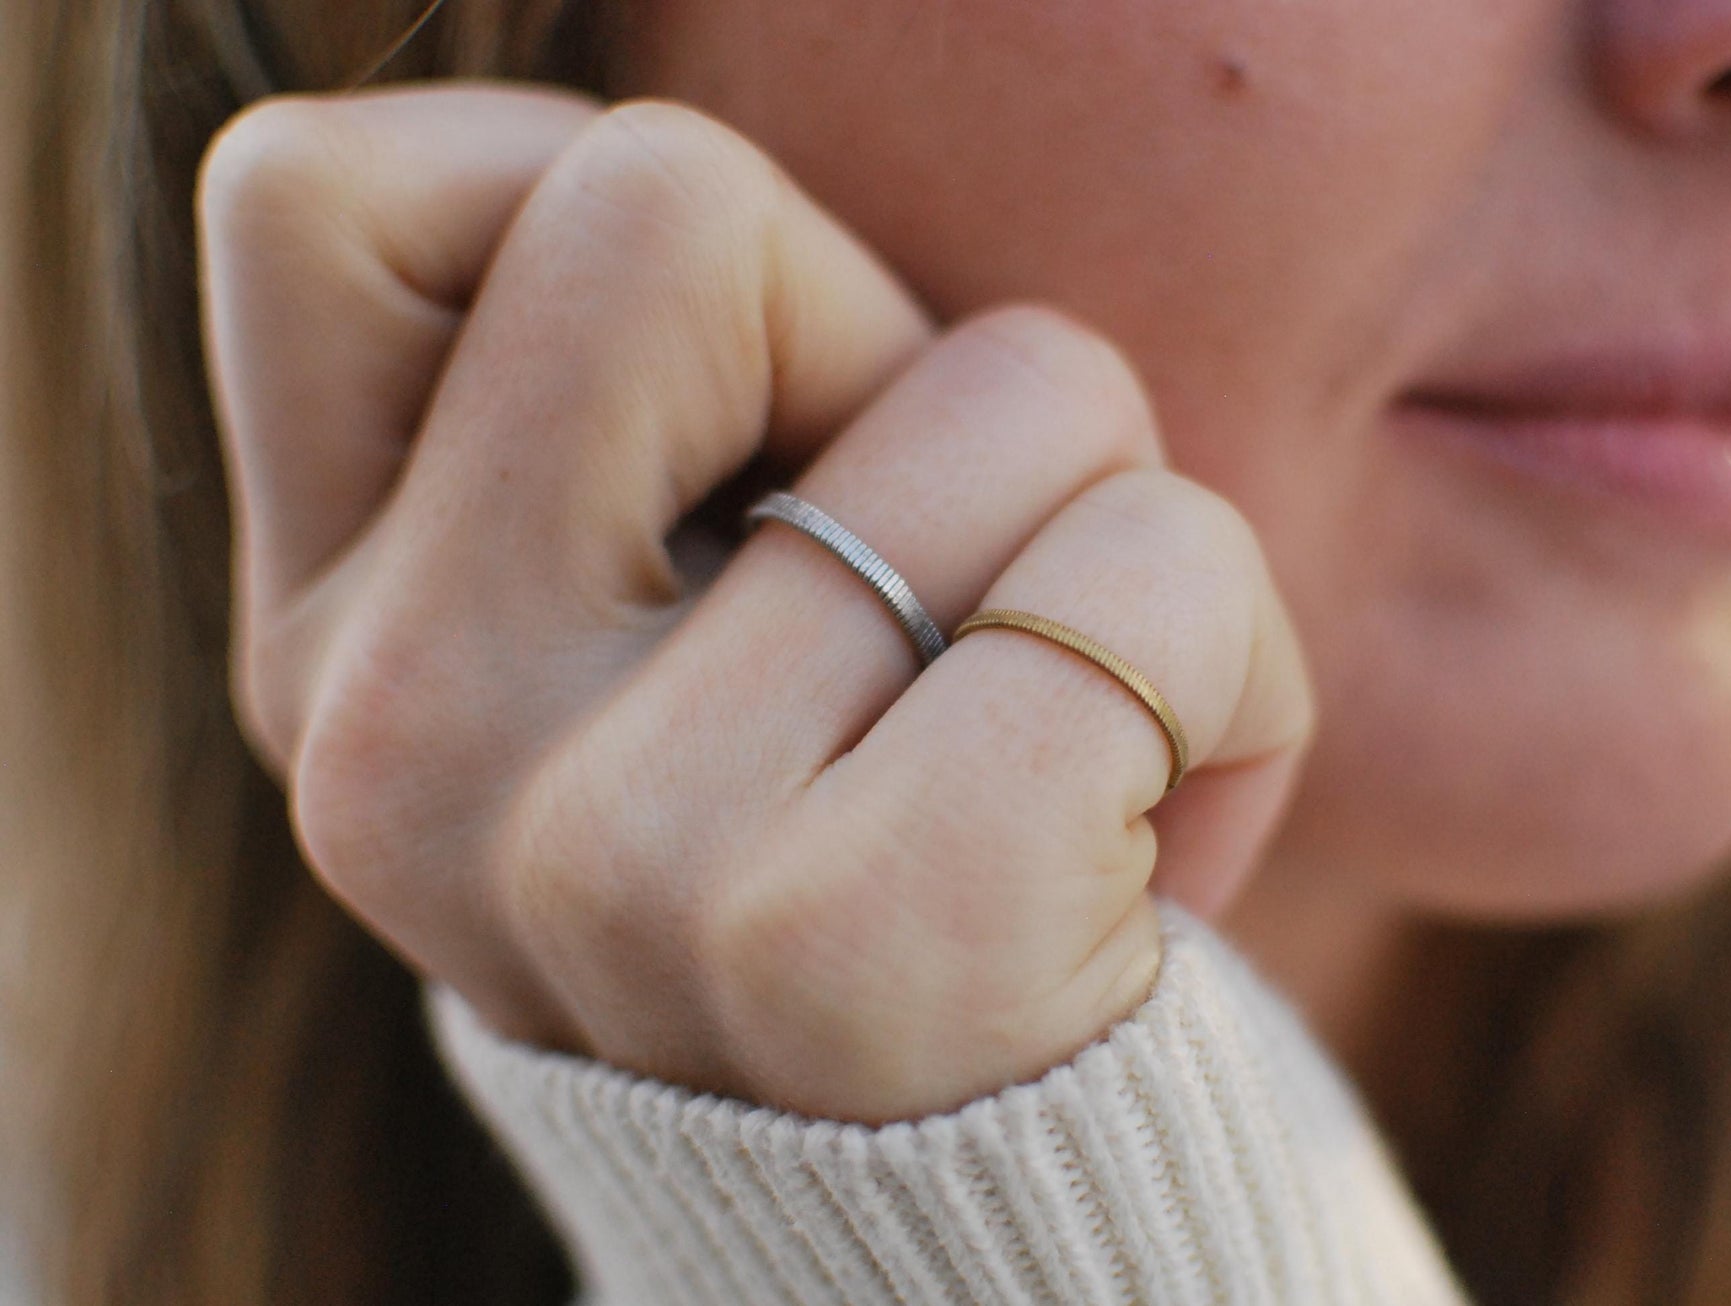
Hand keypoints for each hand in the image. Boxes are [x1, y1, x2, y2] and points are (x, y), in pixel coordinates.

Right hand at [198, 85, 1312, 1123]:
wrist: (967, 1204)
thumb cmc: (857, 839)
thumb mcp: (648, 629)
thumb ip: (620, 413)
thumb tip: (745, 237)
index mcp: (332, 642)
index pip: (319, 200)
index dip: (603, 246)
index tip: (738, 419)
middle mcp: (405, 747)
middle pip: (670, 205)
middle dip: (887, 335)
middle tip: (929, 555)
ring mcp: (614, 859)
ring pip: (1012, 384)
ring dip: (1100, 509)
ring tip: (1044, 713)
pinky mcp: (858, 942)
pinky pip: (1152, 573)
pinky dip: (1226, 651)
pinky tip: (1147, 812)